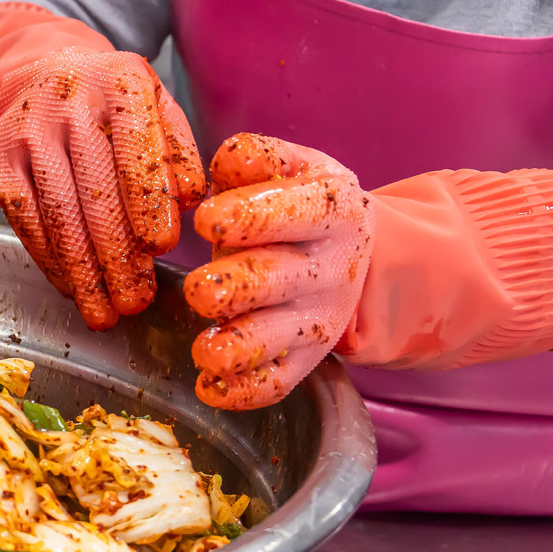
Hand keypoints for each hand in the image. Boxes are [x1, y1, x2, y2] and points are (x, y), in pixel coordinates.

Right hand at [0, 46, 206, 328]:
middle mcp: (66, 102)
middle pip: (93, 194)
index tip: (159, 248)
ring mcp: (23, 132)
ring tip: (104, 311)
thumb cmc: (110, 103)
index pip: (133, 153)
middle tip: (135, 301)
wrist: (39, 75)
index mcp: (118, 82)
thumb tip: (191, 203)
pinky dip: (51, 262)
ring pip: (58, 217)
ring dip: (83, 274)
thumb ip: (179, 151)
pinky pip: (26, 222)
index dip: (146, 205)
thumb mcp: (156, 106)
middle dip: (117, 258)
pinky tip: (70, 286)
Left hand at [184, 133, 371, 409]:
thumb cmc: (299, 203)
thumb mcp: (293, 167)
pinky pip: (274, 385)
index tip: (206, 218)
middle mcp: (328, 270)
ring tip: (204, 346)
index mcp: (331, 212)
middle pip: (272, 281)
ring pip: (272, 340)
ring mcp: (316, 320)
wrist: (352, 255)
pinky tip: (208, 383)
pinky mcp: (303, 360)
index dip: (246, 216)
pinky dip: (239, 392)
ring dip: (231, 347)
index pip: (294, 213)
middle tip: (200, 287)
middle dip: (227, 287)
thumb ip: (258, 159)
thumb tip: (229, 161)